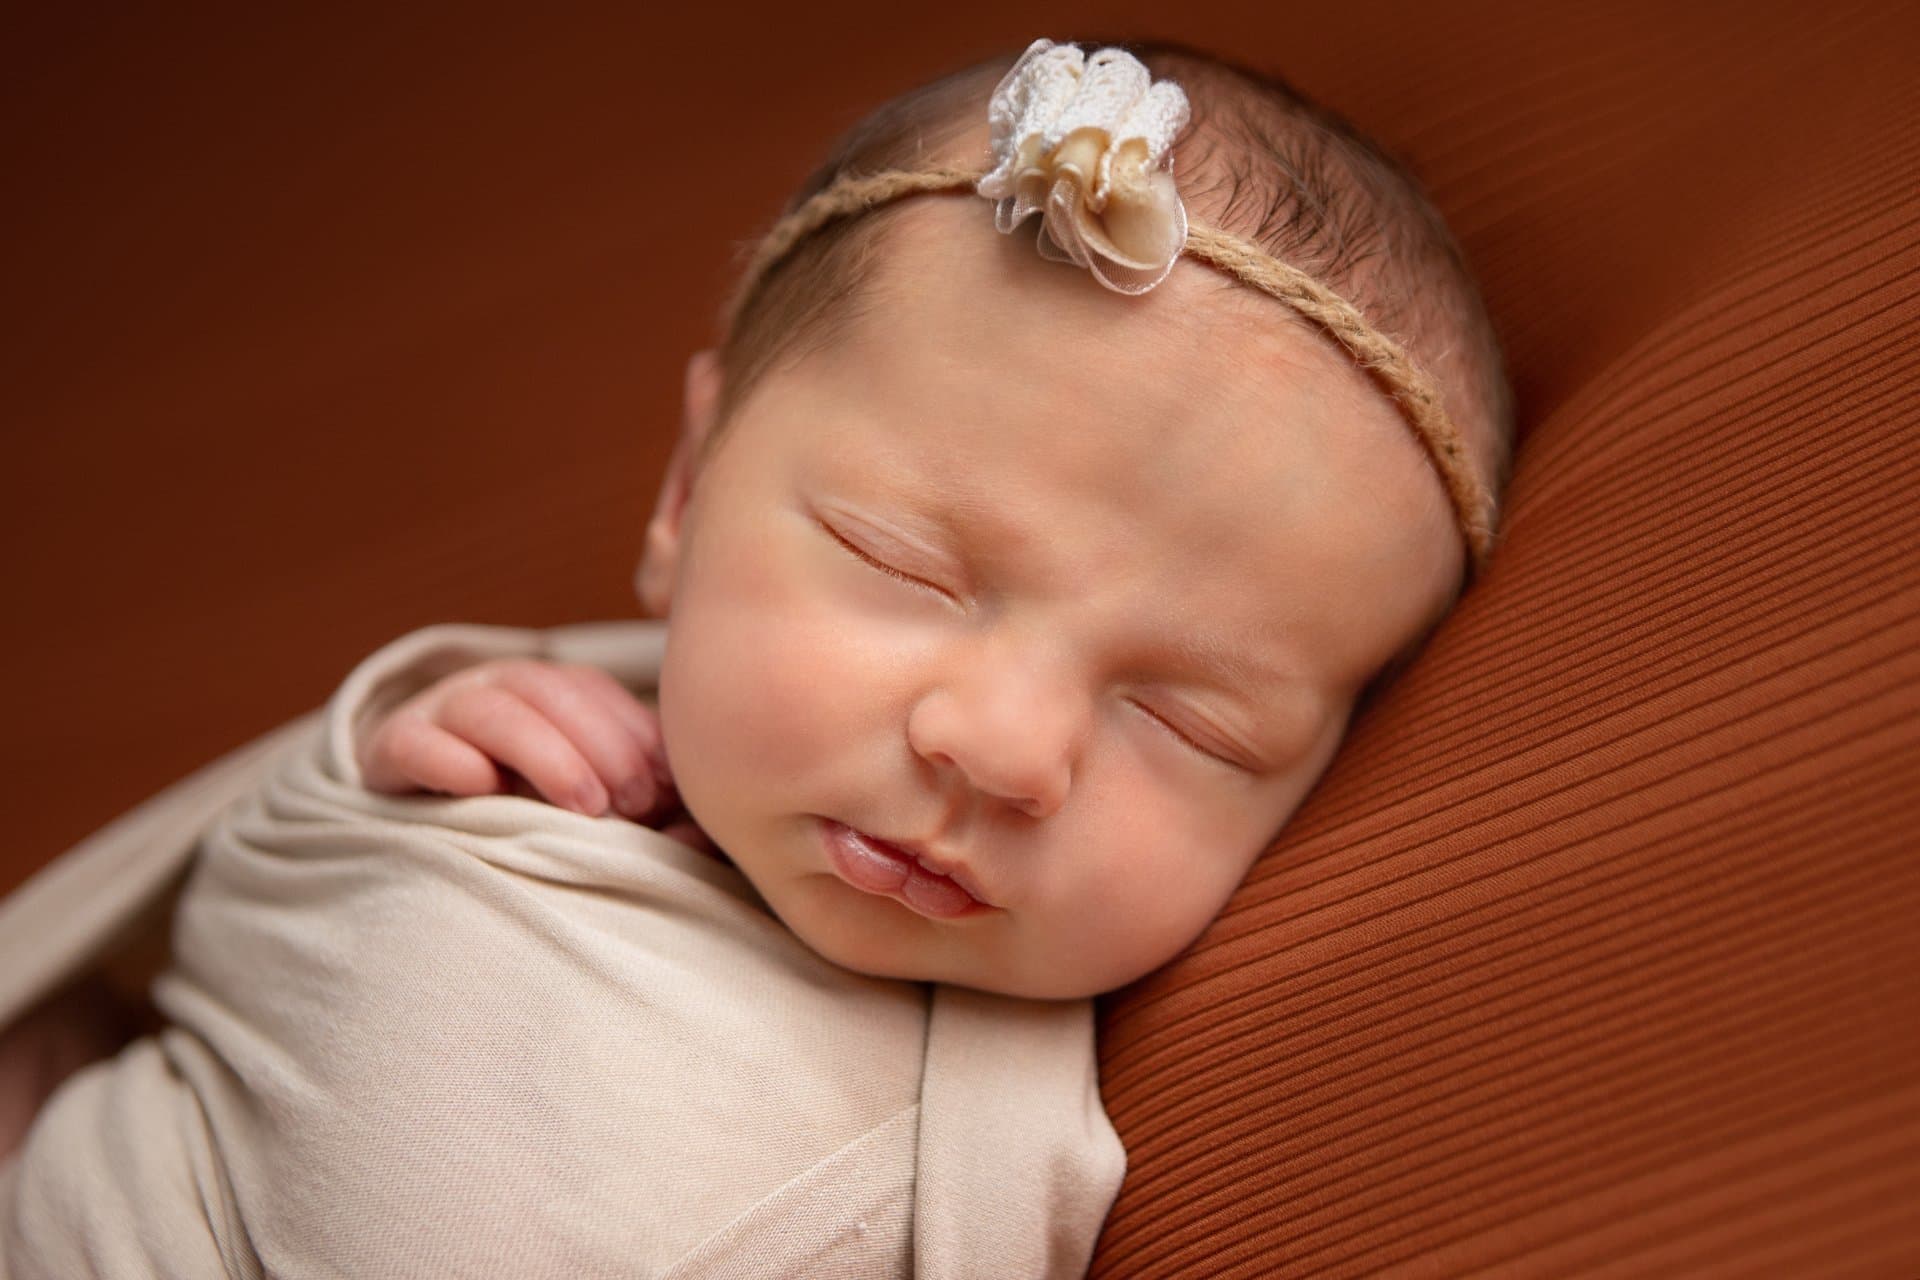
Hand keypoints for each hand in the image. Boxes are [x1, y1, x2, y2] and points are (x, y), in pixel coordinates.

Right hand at [359, 658, 675, 822]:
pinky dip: (449, 760)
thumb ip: (644, 804)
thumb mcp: (590, 799)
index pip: (593, 691)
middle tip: (634, 805)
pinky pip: (414, 741)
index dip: (634, 735)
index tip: (666, 790)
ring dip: (545, 753)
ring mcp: (439, 711)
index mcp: (548, 689)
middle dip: (601, 746)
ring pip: (490, 708)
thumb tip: (700, 830)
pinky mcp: (391, 748)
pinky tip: (485, 788)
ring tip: (586, 807)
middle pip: (549, 691)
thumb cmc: (529, 810)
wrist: (418, 815)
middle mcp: (496, 687)